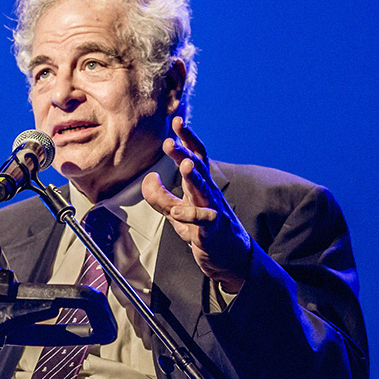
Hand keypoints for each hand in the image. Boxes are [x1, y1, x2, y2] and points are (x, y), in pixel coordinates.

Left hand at [141, 117, 251, 292]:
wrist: (230, 258)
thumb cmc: (204, 230)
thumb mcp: (177, 212)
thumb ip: (160, 196)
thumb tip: (148, 177)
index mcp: (201, 185)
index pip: (196, 156)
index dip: (188, 138)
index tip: (177, 120)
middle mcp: (208, 193)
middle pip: (198, 169)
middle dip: (184, 154)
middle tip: (170, 142)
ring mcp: (213, 211)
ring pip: (203, 190)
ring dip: (193, 177)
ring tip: (184, 165)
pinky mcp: (213, 231)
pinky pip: (203, 221)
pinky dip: (190, 216)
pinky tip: (177, 214)